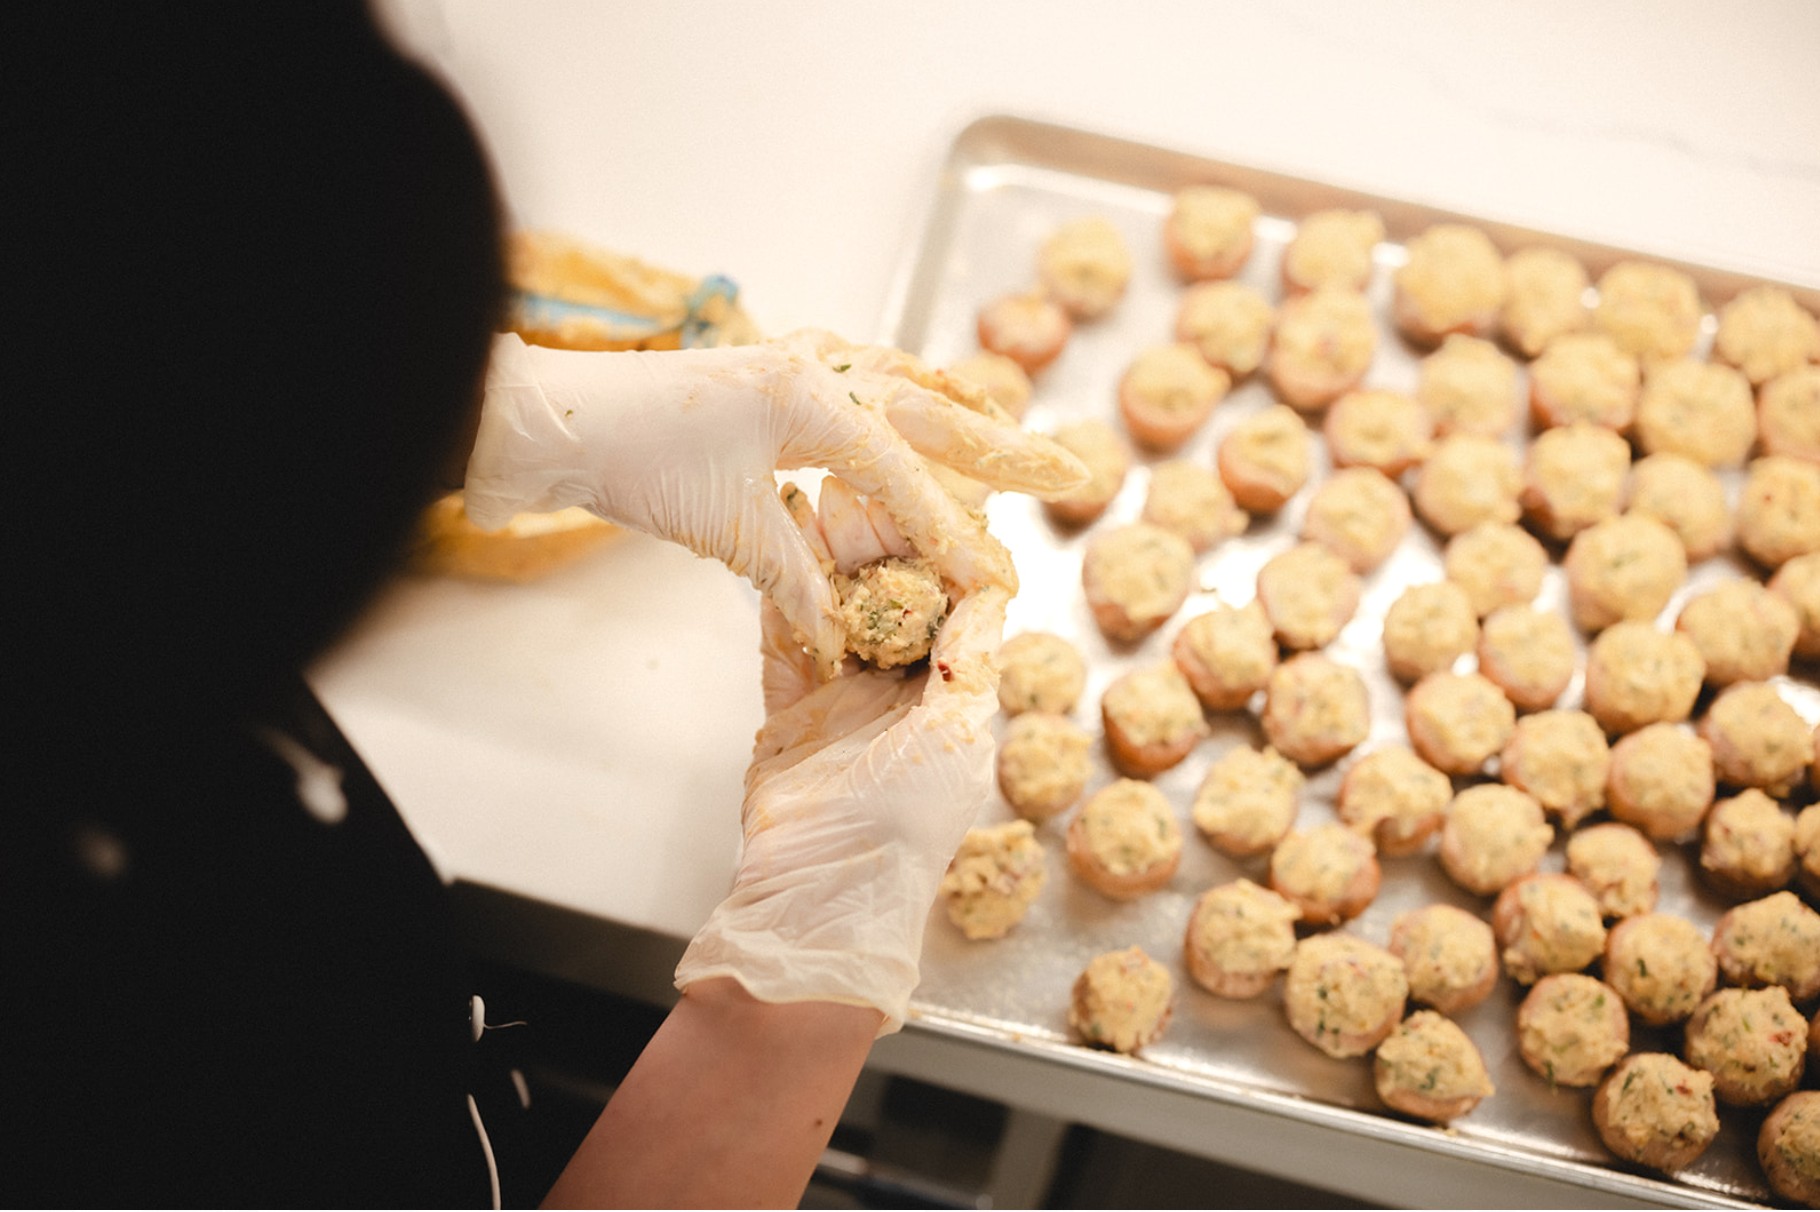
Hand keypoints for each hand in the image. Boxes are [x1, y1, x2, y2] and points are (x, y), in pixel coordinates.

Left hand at [465, 330, 1082, 673]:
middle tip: (1069, 470)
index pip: (906, 474)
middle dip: (1002, 447)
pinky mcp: (768, 369)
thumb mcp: (729, 532)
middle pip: (931, 409)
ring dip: (957, 409)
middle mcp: (814, 363)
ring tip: (1009, 429)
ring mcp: (792, 358)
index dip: (955, 532)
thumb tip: (845, 639)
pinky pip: (856, 375)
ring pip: (899, 379)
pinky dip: (897, 395)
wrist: (550, 419)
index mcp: (811, 396)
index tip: (997, 576)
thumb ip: (800, 583)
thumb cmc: (630, 462)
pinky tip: (914, 407)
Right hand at [672, 488, 1007, 1031]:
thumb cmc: (905, 828)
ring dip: (824, 559)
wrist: (821, 896)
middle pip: (890, 601)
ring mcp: (840, 704)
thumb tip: (996, 586)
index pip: (955, 609)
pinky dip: (777, 598)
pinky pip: (782, 644)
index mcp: (952, 701)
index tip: (939, 492)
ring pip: (833, 611)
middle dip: (877, 543)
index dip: (946, 552)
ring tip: (815, 496)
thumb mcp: (955, 736)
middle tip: (862, 482)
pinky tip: (774, 546)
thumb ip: (969, 661)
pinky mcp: (787, 714)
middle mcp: (899, 697)